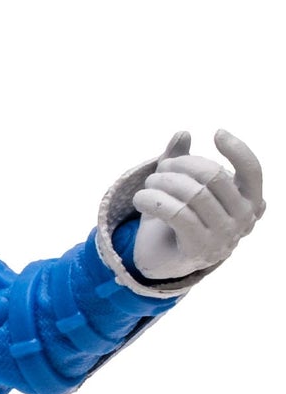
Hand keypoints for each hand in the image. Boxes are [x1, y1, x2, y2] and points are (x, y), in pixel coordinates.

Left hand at [132, 130, 264, 279]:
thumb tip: (183, 133)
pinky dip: (153, 200)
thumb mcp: (179, 187)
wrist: (161, 259)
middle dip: (181, 164)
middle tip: (161, 169)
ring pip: (193, 194)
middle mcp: (244, 220)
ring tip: (148, 184)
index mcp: (249, 202)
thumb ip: (182, 160)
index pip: (252, 171)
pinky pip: (176, 214)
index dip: (238, 149)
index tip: (216, 133)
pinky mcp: (199, 249)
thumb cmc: (176, 218)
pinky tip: (141, 199)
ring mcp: (224, 237)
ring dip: (162, 182)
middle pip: (214, 176)